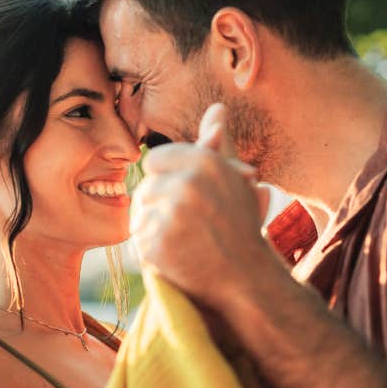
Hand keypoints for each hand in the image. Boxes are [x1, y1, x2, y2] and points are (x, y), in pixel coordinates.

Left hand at [130, 104, 277, 311]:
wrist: (247, 279)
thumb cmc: (240, 227)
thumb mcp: (233, 179)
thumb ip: (218, 144)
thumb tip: (217, 108)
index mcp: (205, 162)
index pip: (156, 160)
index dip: (169, 180)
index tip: (188, 199)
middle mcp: (187, 183)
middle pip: (145, 186)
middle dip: (160, 205)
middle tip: (189, 225)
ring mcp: (170, 215)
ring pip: (139, 212)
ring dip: (154, 227)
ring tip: (184, 240)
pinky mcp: (156, 243)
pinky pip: (139, 238)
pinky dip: (152, 249)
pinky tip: (177, 255)